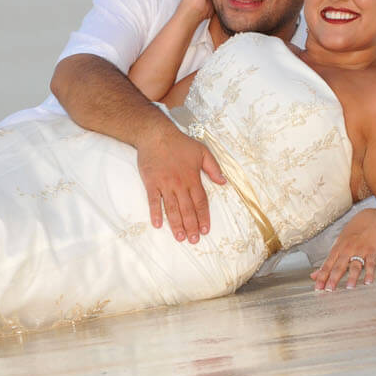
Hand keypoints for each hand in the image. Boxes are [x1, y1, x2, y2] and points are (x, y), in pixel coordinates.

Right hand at [137, 122, 226, 242]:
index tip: (205, 230)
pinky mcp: (151, 183)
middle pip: (187, 209)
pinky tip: (158, 224)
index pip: (201, 202)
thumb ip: (214, 168)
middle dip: (191, 226)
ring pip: (172, 208)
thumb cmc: (179, 143)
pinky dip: (156, 213)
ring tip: (180, 237)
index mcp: (193, 178)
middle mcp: (180, 184)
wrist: (156, 135)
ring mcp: (165, 185)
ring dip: (176, 224)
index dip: (203, 217)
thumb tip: (224, 182)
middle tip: (193, 240)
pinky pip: (153, 201)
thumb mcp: (202, 151)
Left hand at [311, 208, 375, 290]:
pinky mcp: (372, 251)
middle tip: (329, 290)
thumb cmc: (352, 235)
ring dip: (352, 277)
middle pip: (339, 266)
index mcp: (337, 250)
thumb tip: (313, 276)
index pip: (327, 265)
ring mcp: (360, 251)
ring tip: (349, 288)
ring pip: (355, 265)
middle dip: (333, 278)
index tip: (317, 288)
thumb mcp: (338, 246)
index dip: (322, 276)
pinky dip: (370, 273)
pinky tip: (368, 282)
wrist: (371, 220)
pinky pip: (371, 263)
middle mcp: (347, 250)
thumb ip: (327, 263)